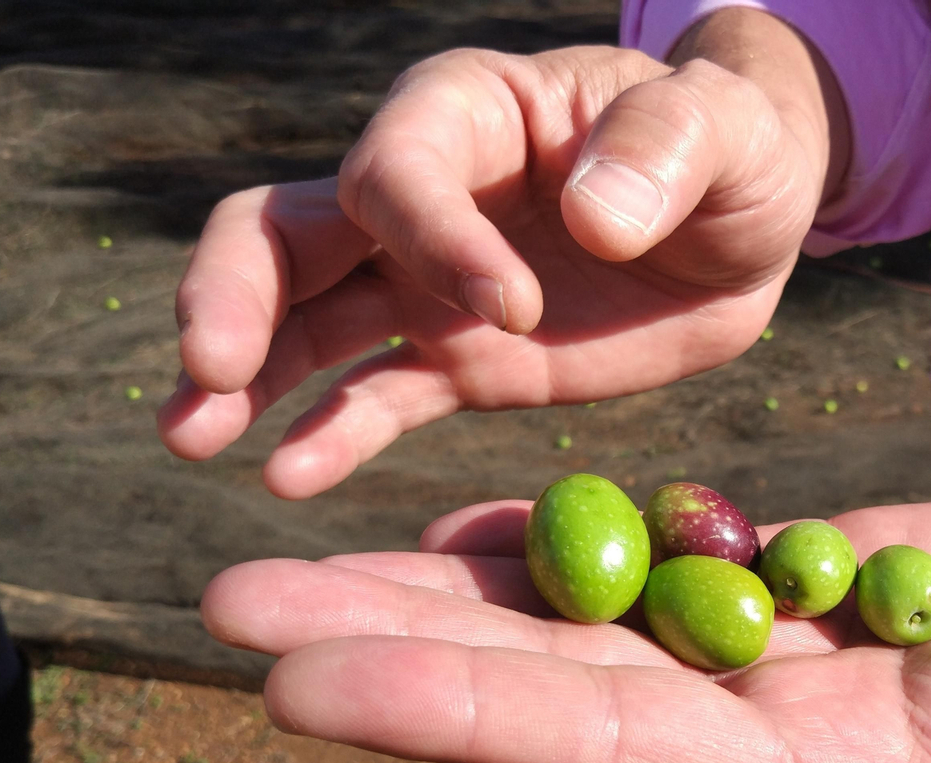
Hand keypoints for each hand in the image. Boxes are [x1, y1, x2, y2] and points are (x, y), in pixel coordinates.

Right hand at [160, 21, 841, 498]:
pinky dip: (332, 437)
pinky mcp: (461, 365)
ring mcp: (428, 288)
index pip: (403, 170)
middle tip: (210, 366)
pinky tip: (288, 479)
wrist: (740, 226)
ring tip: (190, 440)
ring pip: (305, 320)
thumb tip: (594, 214)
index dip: (435, 238)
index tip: (514, 311)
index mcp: (474, 115)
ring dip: (244, 376)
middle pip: (290, 232)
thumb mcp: (726, 132)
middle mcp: (426, 199)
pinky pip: (376, 398)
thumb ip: (666, 151)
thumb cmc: (732, 153)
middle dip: (237, 292)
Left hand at [202, 488, 930, 762]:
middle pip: (558, 695)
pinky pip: (650, 564)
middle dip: (398, 653)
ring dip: (441, 591)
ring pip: (583, 623)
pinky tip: (457, 518)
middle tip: (227, 608)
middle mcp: (774, 743)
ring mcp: (773, 664)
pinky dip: (554, 543)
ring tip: (289, 554)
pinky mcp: (793, 593)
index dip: (471, 720)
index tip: (307, 684)